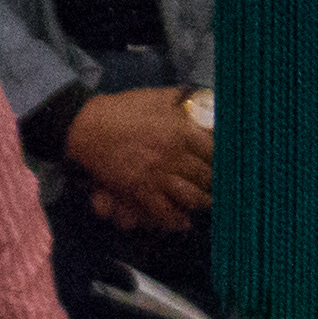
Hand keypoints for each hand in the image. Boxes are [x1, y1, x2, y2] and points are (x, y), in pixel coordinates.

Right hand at [64, 89, 214, 233]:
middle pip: (207, 177)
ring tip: (207, 203)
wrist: (88, 126)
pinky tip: (184, 222)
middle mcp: (174, 155)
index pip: (214, 151)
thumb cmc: (122, 109)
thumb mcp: (156, 97)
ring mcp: (158, 175)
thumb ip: (182, 100)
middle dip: (216, 183)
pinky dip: (177, 220)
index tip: (229, 165)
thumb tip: (205, 101)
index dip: (224, 160)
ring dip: (202, 202)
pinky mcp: (141, 191)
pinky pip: (165, 212)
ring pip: (191, 197)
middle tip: (221, 187)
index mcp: (181, 130)